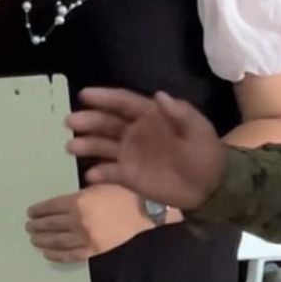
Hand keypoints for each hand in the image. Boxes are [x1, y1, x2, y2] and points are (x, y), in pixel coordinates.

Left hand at [26, 184, 150, 260]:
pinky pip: (70, 255)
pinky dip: (56, 255)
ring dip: (43, 240)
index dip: (38, 210)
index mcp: (78, 201)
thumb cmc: (124, 191)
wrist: (145, 210)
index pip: (50, 207)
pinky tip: (48, 253)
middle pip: (50, 225)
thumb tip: (64, 200)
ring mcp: (85, 238)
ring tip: (34, 239)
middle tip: (28, 226)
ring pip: (57, 242)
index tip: (30, 212)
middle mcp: (78, 221)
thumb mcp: (100, 183)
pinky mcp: (94, 250)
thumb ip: (81, 191)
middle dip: (37, 226)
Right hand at [67, 89, 225, 210]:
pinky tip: (90, 175)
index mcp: (150, 115)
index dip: (104, 97)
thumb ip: (179, 113)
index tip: (84, 95)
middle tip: (70, 121)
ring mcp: (130, 154)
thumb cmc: (205, 153)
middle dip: (88, 120)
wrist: (210, 186)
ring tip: (71, 146)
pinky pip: (109, 173)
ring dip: (87, 144)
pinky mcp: (129, 176)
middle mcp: (135, 132)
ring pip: (103, 146)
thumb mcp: (198, 130)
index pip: (123, 103)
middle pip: (107, 123)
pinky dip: (98, 173)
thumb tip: (158, 94)